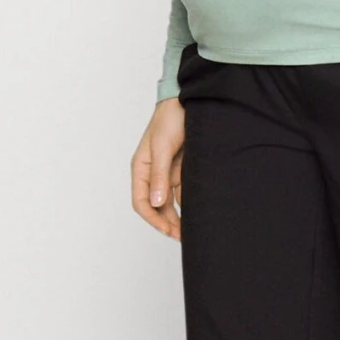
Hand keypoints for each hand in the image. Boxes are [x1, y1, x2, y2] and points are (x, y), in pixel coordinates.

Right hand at [133, 96, 185, 239]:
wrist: (188, 102)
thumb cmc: (169, 120)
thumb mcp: (162, 148)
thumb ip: (159, 176)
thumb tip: (157, 203)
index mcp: (141, 169)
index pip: (141, 202)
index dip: (153, 219)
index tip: (167, 230)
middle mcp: (153, 174)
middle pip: (157, 206)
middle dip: (168, 223)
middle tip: (183, 236)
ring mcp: (168, 173)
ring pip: (170, 203)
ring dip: (179, 216)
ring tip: (192, 229)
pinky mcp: (183, 170)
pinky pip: (184, 192)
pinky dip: (189, 203)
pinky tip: (198, 212)